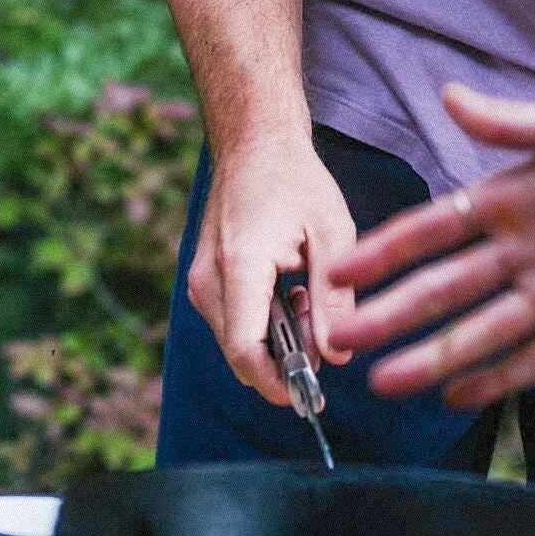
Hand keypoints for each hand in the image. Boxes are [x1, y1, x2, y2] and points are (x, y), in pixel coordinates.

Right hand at [189, 133, 357, 407]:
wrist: (253, 141)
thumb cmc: (296, 179)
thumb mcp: (332, 233)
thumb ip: (334, 299)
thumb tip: (336, 359)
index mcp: (240, 265)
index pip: (245, 351)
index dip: (277, 383)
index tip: (311, 394)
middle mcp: (207, 277)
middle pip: (239, 353)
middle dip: (283, 361)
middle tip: (322, 335)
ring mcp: (198, 278)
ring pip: (234, 341)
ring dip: (274, 341)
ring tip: (308, 298)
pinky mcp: (200, 277)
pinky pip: (229, 322)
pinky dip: (260, 324)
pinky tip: (290, 292)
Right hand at [326, 84, 534, 409]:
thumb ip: (507, 120)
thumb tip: (446, 94)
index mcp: (509, 201)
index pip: (433, 230)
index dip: (387, 249)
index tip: (340, 267)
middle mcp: (518, 254)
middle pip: (442, 289)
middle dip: (390, 314)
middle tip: (339, 336)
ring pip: (475, 334)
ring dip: (428, 356)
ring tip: (380, 381)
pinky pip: (529, 361)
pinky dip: (491, 380)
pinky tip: (452, 398)